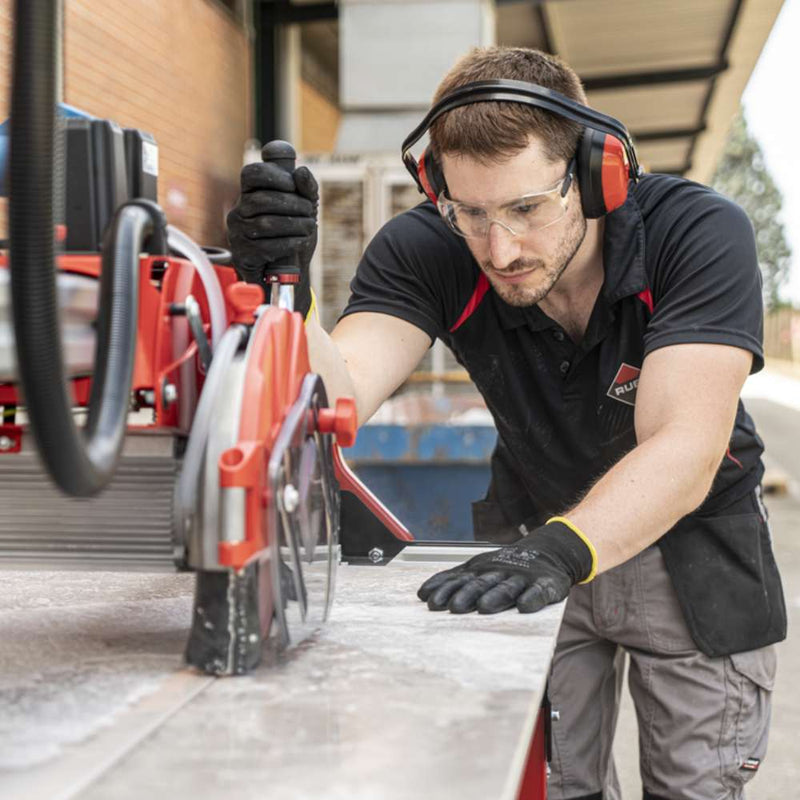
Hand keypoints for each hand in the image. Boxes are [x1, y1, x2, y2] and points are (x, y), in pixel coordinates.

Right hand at [226, 162, 317, 317]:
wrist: (286, 272)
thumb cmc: (292, 235)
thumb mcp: (303, 209)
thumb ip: (305, 188)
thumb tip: (300, 171)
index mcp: (249, 195)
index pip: (251, 173)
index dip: (273, 175)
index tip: (293, 185)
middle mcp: (238, 212)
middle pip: (261, 199)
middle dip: (291, 203)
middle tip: (311, 211)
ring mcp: (236, 234)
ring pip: (264, 223)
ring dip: (294, 224)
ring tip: (310, 227)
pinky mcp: (242, 255)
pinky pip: (265, 247)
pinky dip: (288, 243)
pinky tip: (300, 242)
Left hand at [417, 520, 594, 613]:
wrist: (548, 552)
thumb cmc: (505, 566)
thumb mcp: (478, 569)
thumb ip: (452, 580)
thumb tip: (422, 593)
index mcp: (482, 570)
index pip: (460, 580)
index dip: (446, 590)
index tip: (430, 602)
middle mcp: (499, 572)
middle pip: (481, 584)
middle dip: (466, 594)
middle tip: (454, 607)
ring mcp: (522, 578)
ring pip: (507, 587)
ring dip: (495, 597)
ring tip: (485, 607)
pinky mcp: (544, 585)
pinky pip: (538, 592)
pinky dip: (531, 598)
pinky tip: (524, 606)